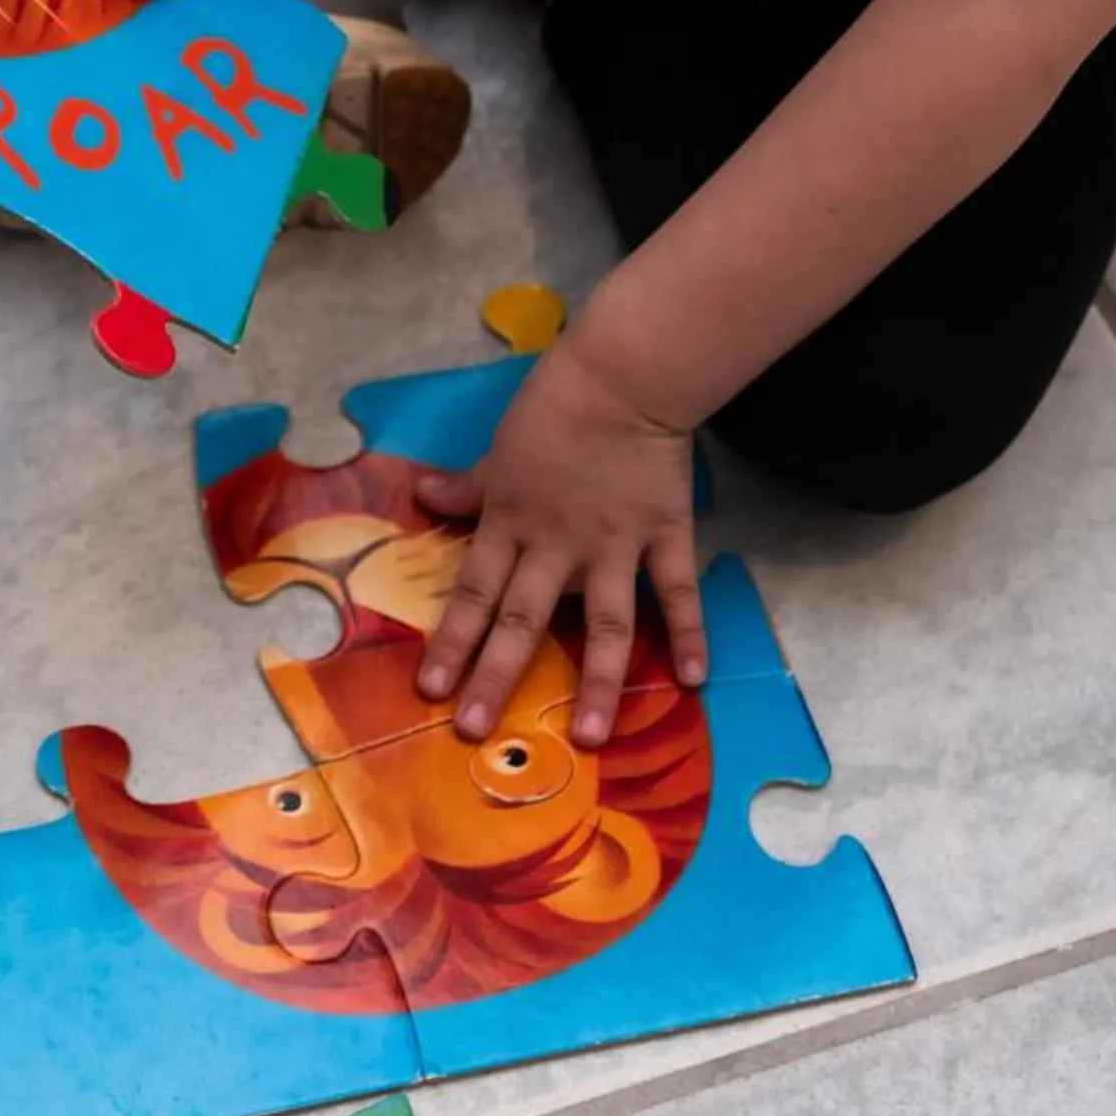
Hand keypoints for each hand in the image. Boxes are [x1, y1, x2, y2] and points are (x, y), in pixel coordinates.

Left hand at [414, 340, 708, 749]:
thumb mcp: (498, 448)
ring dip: (599, 684)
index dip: (451, 643)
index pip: (472, 594)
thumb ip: (468, 486)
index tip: (431, 690)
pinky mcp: (665, 535)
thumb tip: (423, 496)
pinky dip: (688, 634)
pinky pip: (677, 593)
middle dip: (497, 678)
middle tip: (477, 731)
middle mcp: (556, 546)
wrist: (624, 376)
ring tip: (592, 738)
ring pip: (605, 625)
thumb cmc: (554, 407)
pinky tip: (692, 681)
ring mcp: (615, 546)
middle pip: (522, 621)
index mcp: (510, 523)